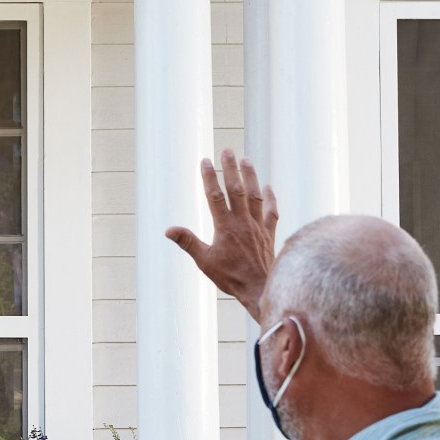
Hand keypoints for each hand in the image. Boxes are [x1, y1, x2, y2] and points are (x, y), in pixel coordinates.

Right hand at [165, 150, 278, 322]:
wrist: (260, 288)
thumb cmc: (230, 277)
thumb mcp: (204, 261)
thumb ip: (187, 242)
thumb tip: (168, 230)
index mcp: (225, 226)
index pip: (215, 196)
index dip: (209, 177)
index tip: (205, 161)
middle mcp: (243, 221)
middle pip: (236, 189)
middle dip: (230, 168)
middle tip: (227, 150)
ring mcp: (258, 226)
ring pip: (254, 195)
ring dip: (250, 176)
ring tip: (246, 159)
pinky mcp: (269, 233)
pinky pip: (271, 211)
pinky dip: (270, 198)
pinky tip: (267, 187)